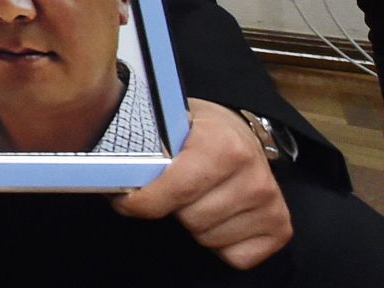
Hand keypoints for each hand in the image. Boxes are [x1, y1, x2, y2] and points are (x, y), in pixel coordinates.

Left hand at [113, 99, 291, 269]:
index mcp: (224, 146)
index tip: (126, 200)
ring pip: (208, 238)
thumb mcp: (167, 125)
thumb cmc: (195, 131)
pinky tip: (218, 214)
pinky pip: (234, 257)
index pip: (174, 192)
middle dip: (173, 207)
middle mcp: (255, 176)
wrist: (235, 131)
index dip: (141, 201)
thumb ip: (142, 151)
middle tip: (175, 189)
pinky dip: (220, 243)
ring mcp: (271, 204)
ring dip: (194, 222)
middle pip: (190, 219)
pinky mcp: (280, 228)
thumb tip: (103, 177)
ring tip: (198, 196)